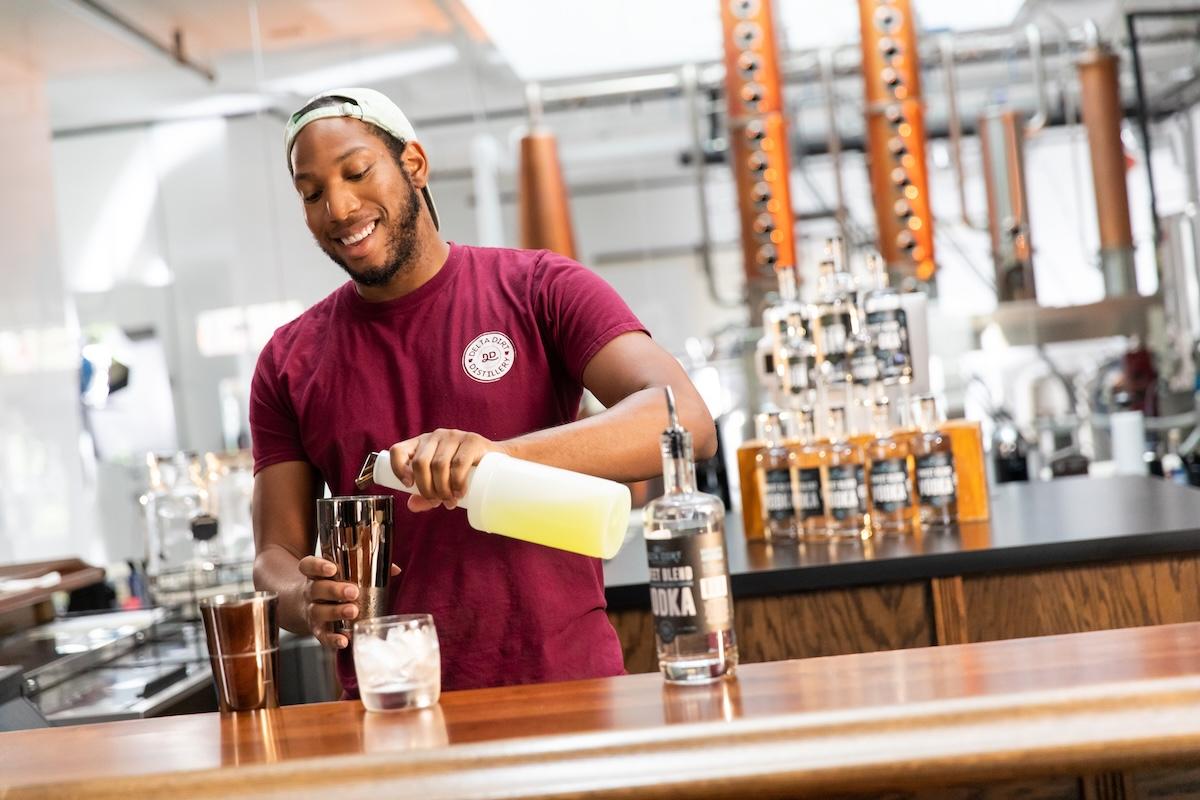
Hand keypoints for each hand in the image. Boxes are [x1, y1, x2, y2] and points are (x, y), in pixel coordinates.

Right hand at [297, 556, 400, 648]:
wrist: (304, 606)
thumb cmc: (332, 585)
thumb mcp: (343, 573)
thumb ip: (368, 569)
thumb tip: (395, 569)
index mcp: (316, 574)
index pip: (309, 565)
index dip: (318, 566)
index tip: (332, 568)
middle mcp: (311, 592)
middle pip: (317, 589)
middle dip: (334, 590)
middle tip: (353, 592)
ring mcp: (312, 611)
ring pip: (318, 611)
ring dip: (336, 612)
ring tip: (353, 611)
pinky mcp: (317, 629)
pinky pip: (322, 635)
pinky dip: (332, 639)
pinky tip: (344, 640)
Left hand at [388, 429, 509, 511]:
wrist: (496, 460)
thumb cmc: (464, 472)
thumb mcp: (441, 482)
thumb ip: (425, 495)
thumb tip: (411, 505)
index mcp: (421, 444)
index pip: (399, 450)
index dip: (398, 468)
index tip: (408, 485)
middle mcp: (435, 436)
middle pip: (420, 463)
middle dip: (426, 488)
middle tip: (437, 501)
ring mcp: (454, 436)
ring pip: (439, 465)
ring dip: (443, 489)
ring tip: (451, 500)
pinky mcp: (472, 440)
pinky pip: (459, 463)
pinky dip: (457, 482)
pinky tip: (460, 492)